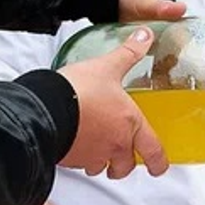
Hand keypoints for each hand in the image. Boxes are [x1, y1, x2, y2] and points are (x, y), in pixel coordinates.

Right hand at [56, 28, 168, 178]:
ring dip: (102, 162)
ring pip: (102, 168)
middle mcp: (114, 145)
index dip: (158, 163)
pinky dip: (80, 158)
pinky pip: (79, 164)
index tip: (158, 167)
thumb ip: (128, 54)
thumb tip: (145, 37)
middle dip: (125, 165)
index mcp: (129, 124)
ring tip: (97, 149)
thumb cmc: (79, 91)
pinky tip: (76, 144)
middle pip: (126, 167)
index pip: (153, 152)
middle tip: (122, 160)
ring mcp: (92, 155)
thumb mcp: (107, 67)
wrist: (46, 108)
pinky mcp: (71, 159)